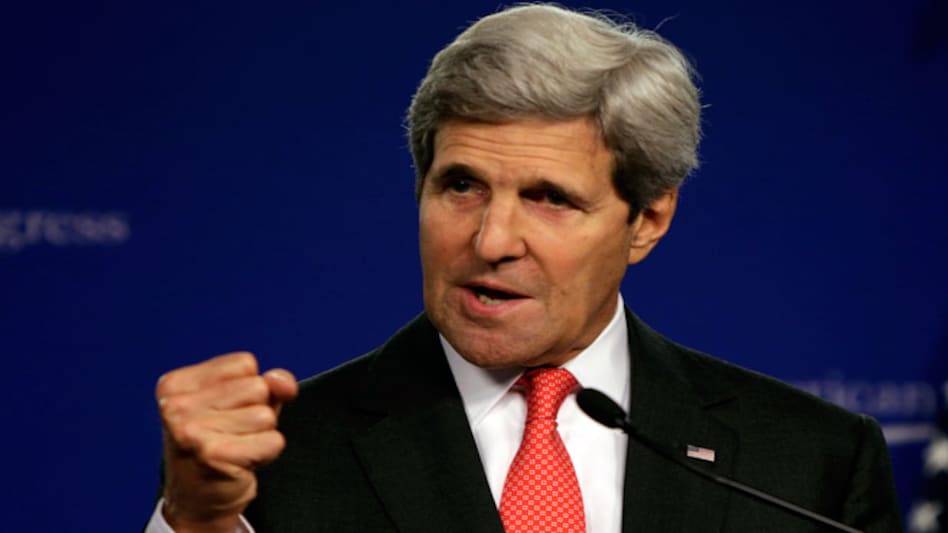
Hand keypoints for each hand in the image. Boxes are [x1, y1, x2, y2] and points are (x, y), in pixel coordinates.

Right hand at [155, 352, 296, 531]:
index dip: (247, 389)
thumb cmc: (218, 444)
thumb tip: (285, 383)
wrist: (197, 501)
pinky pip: (273, 441)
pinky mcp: (213, 456)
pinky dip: (267, 453)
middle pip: (257, 387)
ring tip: (236, 448)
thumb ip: (268, 384)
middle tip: (230, 434)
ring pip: (266, 415)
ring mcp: (191, 432)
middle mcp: (176, 406)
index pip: (244, 364)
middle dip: (256, 412)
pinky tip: (242, 463)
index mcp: (175, 385)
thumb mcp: (240, 404)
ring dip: (261, 434)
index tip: (224, 413)